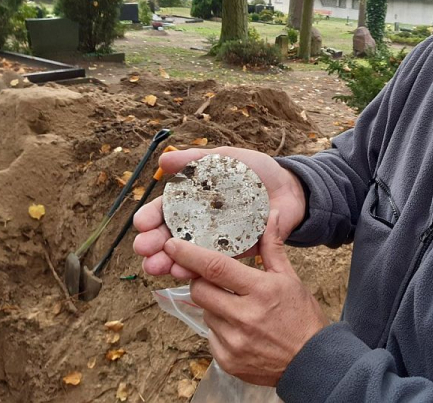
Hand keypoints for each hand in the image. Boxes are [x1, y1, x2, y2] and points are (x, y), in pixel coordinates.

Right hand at [133, 146, 306, 279]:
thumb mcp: (225, 159)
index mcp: (191, 200)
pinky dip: (197, 271)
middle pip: (168, 236)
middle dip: (152, 244)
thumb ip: (197, 159)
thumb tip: (164, 160)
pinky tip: (185, 273)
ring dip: (168, 263)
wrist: (289, 188)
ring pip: (185, 256)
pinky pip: (212, 266)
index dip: (150, 217)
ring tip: (158, 267)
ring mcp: (214, 241)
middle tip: (144, 249)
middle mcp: (197, 223)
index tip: (142, 223)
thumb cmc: (255, 171)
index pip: (164, 211)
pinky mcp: (233, 254)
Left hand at [164, 210, 329, 385]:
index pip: (216, 267)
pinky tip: (239, 329)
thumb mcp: (290, 278)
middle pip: (200, 290)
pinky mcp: (226, 360)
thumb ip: (272, 247)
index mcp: (260, 291)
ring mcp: (233, 341)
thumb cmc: (301, 317)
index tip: (173, 244)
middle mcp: (243, 316)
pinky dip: (219, 328)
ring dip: (214, 305)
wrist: (310, 363)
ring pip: (205, 312)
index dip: (190, 254)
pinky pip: (210, 336)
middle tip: (215, 280)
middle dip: (201, 281)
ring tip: (237, 307)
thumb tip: (270, 215)